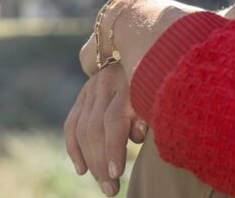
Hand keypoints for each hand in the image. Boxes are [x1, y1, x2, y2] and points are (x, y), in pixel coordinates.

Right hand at [64, 63, 147, 196]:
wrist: (149, 50)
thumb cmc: (163, 82)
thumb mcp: (160, 94)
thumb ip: (148, 114)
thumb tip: (135, 136)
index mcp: (129, 82)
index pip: (113, 120)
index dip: (113, 148)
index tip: (117, 173)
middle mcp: (106, 84)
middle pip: (95, 129)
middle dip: (101, 162)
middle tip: (110, 188)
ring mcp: (91, 88)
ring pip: (81, 129)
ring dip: (90, 161)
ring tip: (102, 182)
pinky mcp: (83, 94)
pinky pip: (71, 124)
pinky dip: (74, 149)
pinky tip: (82, 170)